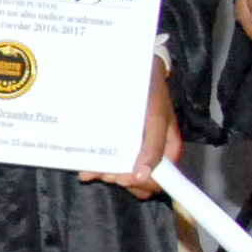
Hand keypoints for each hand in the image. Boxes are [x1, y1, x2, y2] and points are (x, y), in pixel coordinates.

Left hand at [80, 58, 178, 196]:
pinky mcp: (115, 141)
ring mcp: (131, 147)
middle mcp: (149, 151)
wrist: (134, 67)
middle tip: (102, 170)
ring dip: (104, 172)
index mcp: (166, 148)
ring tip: (90, 169)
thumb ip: (153, 147)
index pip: (158, 180)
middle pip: (135, 178)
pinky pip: (107, 159)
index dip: (140, 184)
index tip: (122, 178)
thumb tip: (142, 176)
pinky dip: (96, 165)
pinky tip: (85, 166)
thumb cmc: (149, 90)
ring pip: (119, 171)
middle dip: (118, 177)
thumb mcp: (156, 117)